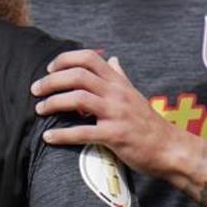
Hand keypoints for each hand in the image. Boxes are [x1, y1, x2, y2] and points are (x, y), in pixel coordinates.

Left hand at [31, 50, 181, 176]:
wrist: (170, 148)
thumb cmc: (149, 123)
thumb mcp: (135, 94)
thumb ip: (120, 76)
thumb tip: (112, 59)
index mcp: (119, 82)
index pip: (90, 58)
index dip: (65, 59)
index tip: (50, 69)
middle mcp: (117, 93)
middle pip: (78, 76)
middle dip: (51, 81)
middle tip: (36, 90)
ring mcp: (116, 114)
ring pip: (78, 99)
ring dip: (53, 103)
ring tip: (39, 110)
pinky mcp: (115, 136)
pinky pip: (83, 132)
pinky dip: (62, 135)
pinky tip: (48, 138)